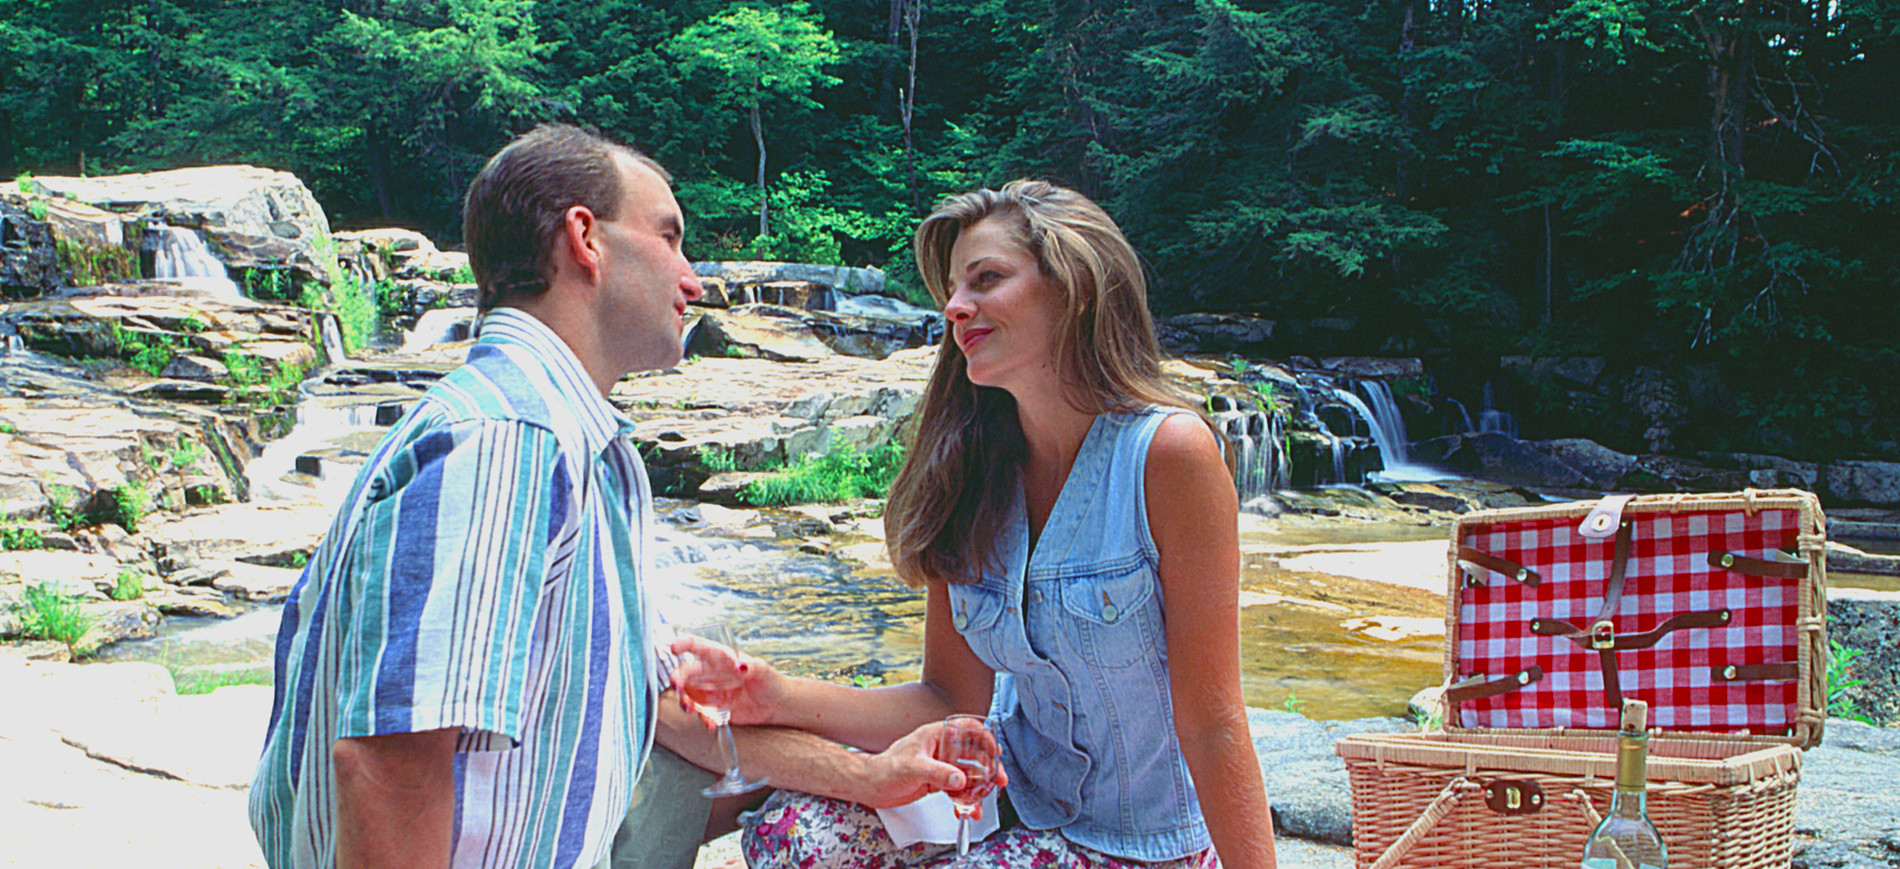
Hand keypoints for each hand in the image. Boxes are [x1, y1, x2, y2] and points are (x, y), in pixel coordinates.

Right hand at [668, 634, 780, 727]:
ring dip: (685, 701)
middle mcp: (711, 674)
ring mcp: (710, 692)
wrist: (776, 706)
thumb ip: (752, 666)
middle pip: (687, 672)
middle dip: (678, 678)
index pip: (698, 646)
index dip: (684, 644)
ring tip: (689, 709)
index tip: (674, 646)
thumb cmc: (770, 681)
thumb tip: (742, 665)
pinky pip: (702, 714)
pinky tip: (711, 723)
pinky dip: (703, 719)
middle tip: (677, 686)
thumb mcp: (763, 670)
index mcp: (720, 658)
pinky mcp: (714, 709)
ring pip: (688, 694)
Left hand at [855, 720, 1008, 811]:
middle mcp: (941, 749)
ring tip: (984, 801)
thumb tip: (960, 779)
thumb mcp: (913, 769)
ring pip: (968, 773)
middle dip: (989, 767)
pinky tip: (966, 810)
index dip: (985, 737)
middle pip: (973, 753)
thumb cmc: (885, 769)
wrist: (871, 786)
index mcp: (936, 735)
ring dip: (979, 787)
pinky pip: (957, 789)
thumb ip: (937, 773)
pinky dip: (964, 800)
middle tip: (999, 780)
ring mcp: (940, 765)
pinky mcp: (937, 781)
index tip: (995, 752)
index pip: (967, 728)